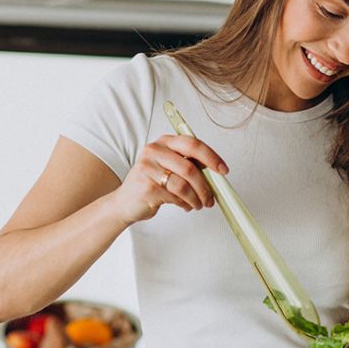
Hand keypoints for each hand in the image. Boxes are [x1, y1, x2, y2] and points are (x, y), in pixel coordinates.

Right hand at [109, 134, 227, 223]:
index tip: (223, 170)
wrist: (125, 202)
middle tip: (211, 198)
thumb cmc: (150, 183)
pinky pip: (175, 197)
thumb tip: (216, 172)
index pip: (193, 144)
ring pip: (184, 185)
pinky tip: (185, 205)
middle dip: (205, 186)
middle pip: (190, 168)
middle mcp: (154, 151)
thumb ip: (189, 164)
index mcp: (164, 142)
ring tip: (198, 204)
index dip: (212, 157)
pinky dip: (185, 204)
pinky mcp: (147, 187)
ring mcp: (148, 168)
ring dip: (196, 198)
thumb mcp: (169, 166)